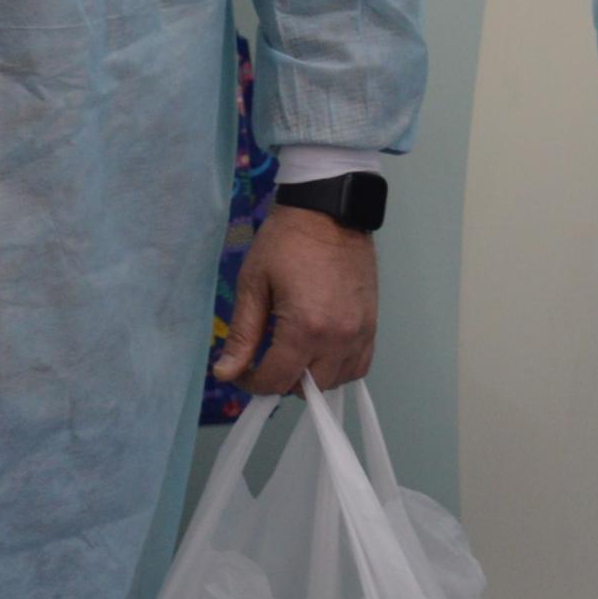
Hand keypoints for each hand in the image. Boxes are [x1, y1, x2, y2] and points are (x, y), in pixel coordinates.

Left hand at [211, 205, 378, 397]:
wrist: (329, 210)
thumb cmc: (286, 241)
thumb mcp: (254, 284)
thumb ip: (242, 335)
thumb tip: (225, 373)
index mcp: (305, 328)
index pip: (276, 380)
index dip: (251, 383)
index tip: (239, 372)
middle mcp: (337, 338)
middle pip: (306, 388)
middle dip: (280, 380)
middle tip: (264, 358)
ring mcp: (359, 333)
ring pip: (334, 382)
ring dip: (310, 377)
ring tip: (291, 353)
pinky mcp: (372, 325)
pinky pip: (358, 366)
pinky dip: (338, 368)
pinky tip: (319, 351)